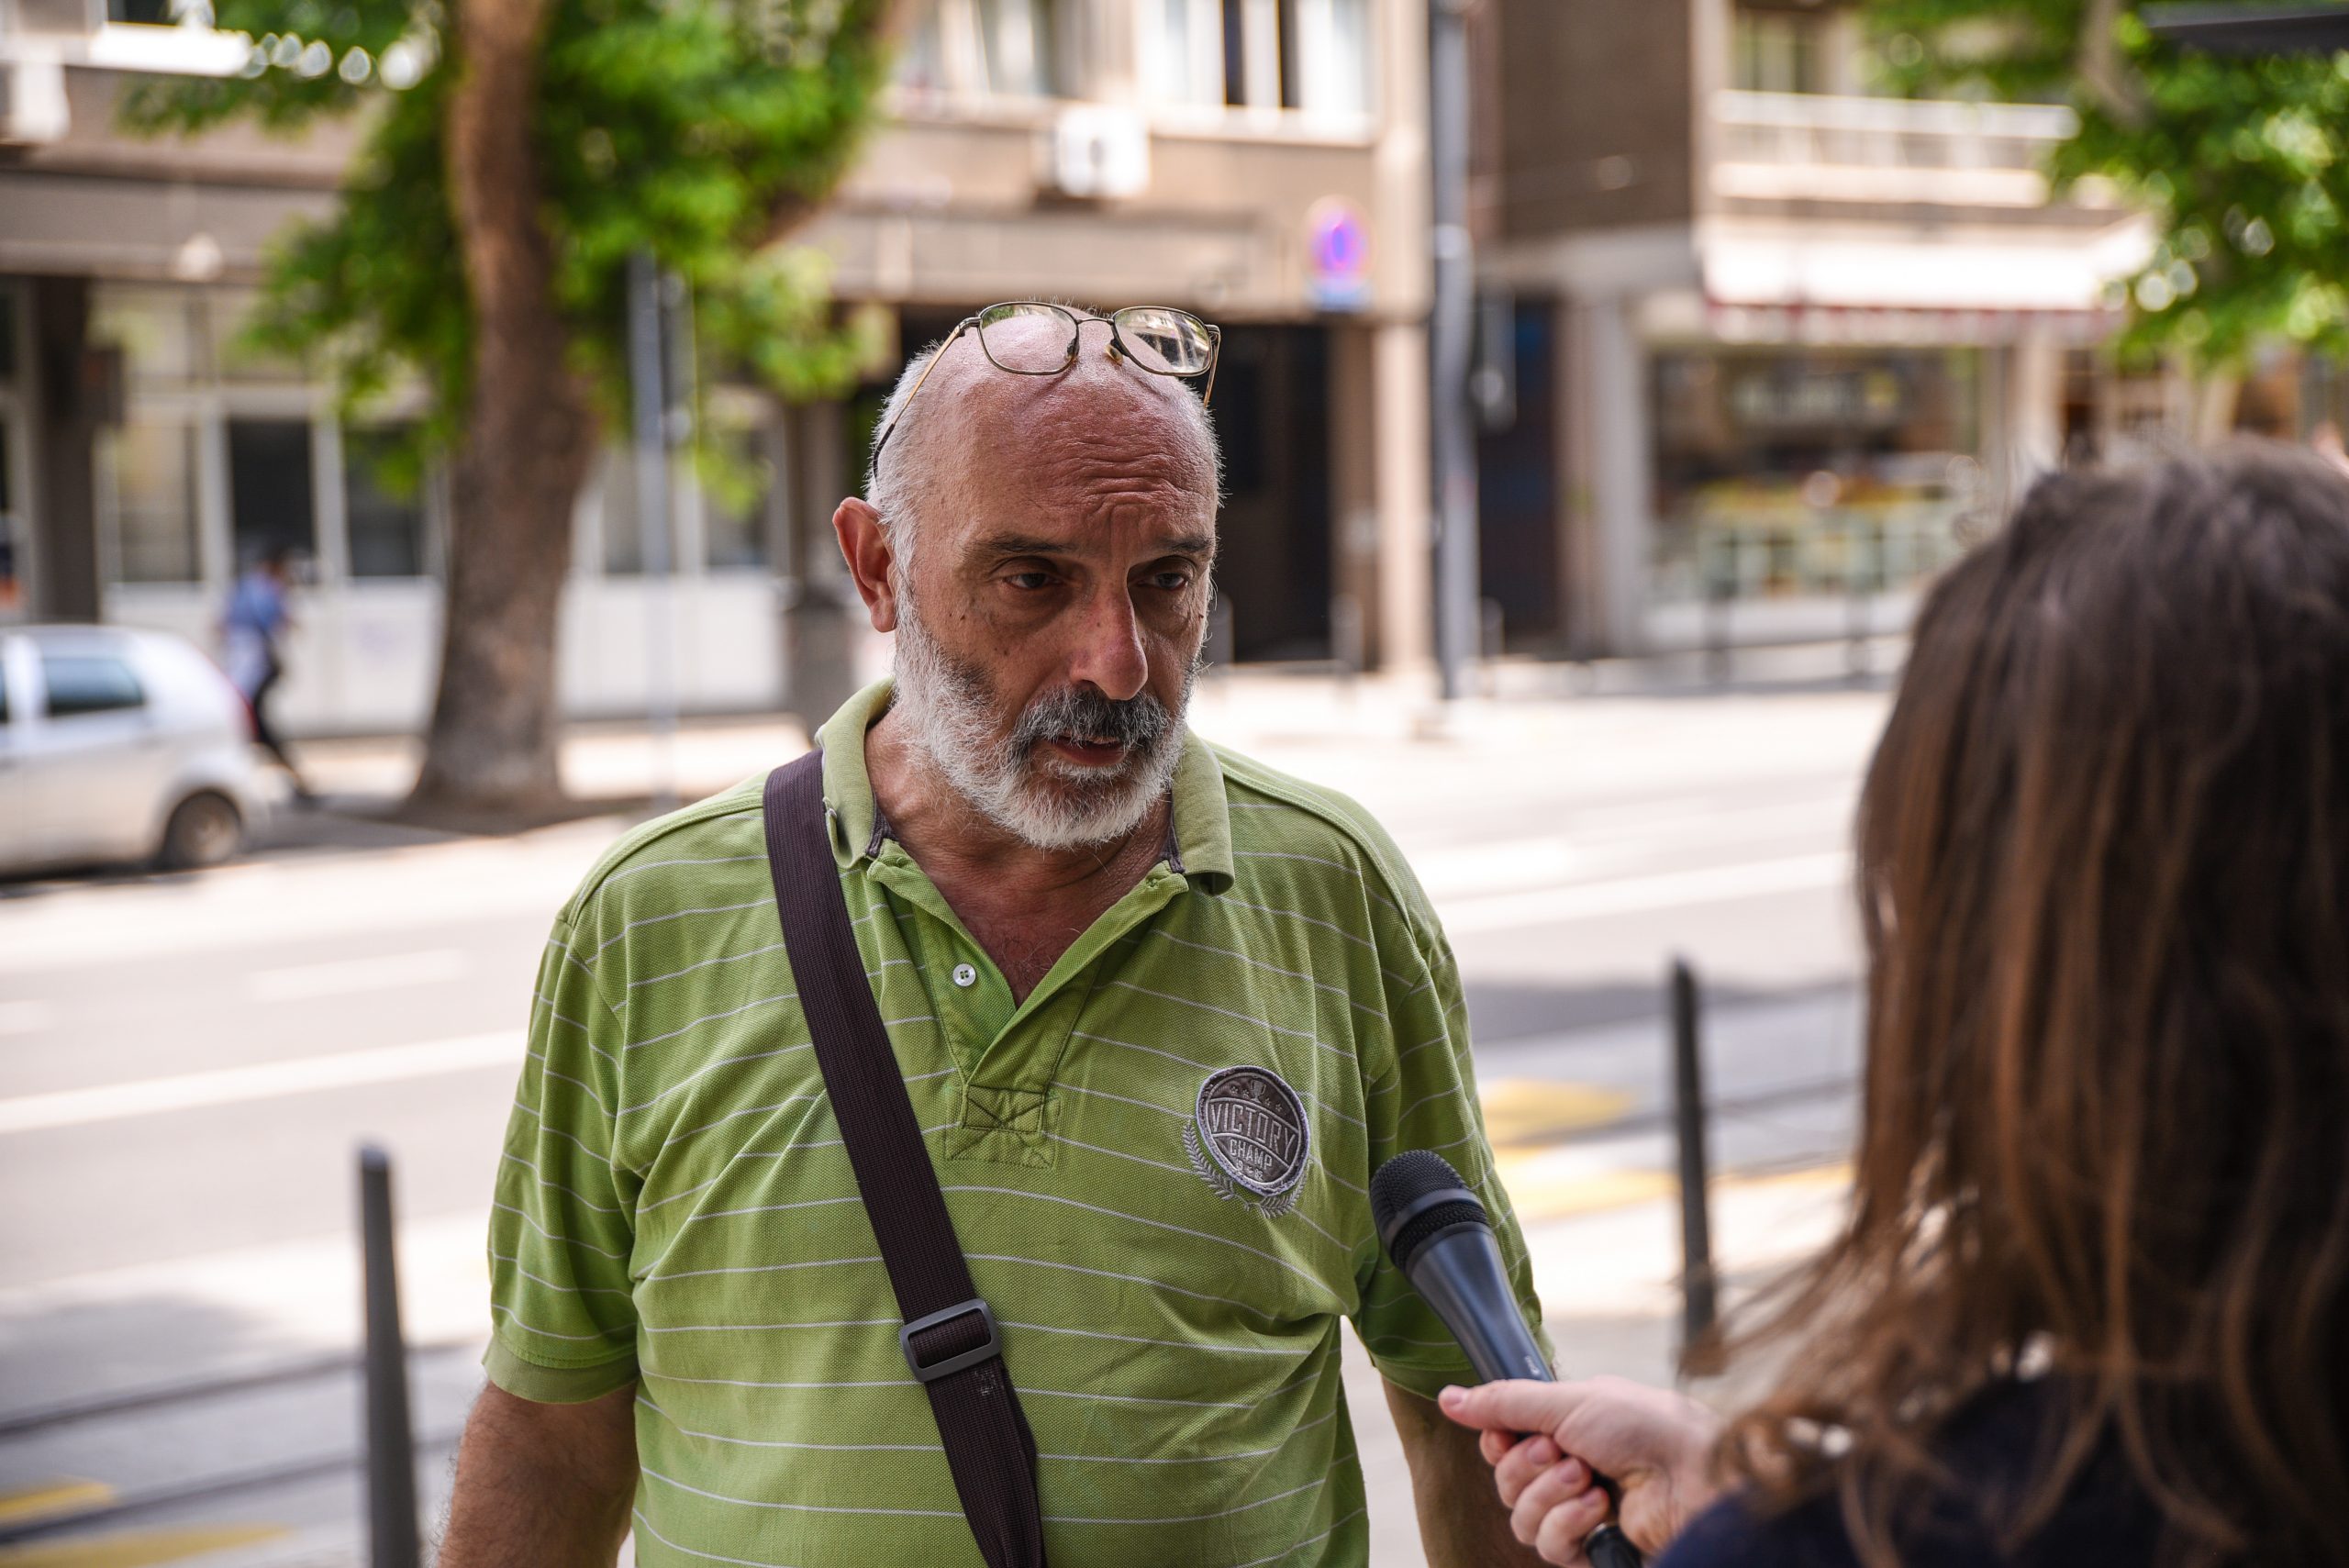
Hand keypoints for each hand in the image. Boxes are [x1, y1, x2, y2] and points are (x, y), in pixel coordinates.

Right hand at [1438, 1376, 1724, 1566]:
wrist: (1694, 1475)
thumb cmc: (1645, 1427)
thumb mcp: (1568, 1401)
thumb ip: (1504, 1404)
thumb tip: (1448, 1397)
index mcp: (1566, 1430)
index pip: (1501, 1444)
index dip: (1498, 1442)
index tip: (1508, 1434)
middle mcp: (1569, 1470)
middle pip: (1504, 1482)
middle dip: (1526, 1467)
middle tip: (1561, 1452)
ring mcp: (1580, 1513)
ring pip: (1519, 1516)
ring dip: (1549, 1495)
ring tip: (1588, 1480)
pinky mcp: (1591, 1551)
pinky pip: (1547, 1546)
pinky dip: (1568, 1523)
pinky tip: (1598, 1509)